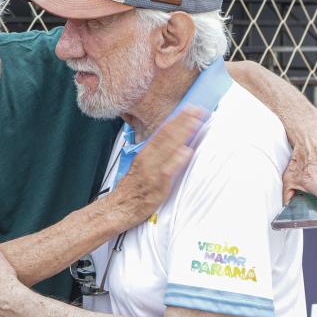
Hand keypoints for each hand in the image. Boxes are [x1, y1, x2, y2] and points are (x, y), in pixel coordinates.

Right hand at [106, 107, 204, 227]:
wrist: (119, 208)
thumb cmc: (133, 190)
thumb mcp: (142, 167)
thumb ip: (156, 156)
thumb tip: (174, 145)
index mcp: (145, 154)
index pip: (162, 132)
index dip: (176, 119)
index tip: (190, 108)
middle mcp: (148, 160)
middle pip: (167, 136)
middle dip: (183, 121)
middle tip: (197, 110)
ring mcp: (152, 172)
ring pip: (168, 149)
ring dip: (182, 134)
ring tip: (195, 123)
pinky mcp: (157, 186)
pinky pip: (167, 171)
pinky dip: (176, 160)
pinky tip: (186, 151)